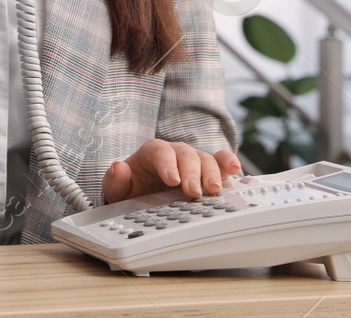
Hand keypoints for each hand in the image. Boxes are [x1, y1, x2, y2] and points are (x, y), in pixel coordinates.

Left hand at [102, 139, 242, 202]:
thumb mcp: (117, 188)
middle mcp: (174, 153)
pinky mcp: (207, 172)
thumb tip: (118, 167)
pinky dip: (229, 163)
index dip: (167, 164)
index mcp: (152, 152)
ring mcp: (193, 161)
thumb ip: (115, 179)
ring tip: (213, 190)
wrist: (143, 197)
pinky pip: (221, 162)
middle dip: (191, 173)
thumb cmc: (132, 189)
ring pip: (205, 159)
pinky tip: (235, 170)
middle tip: (194, 192)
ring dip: (212, 173)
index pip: (160, 151)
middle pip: (186, 155)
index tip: (172, 180)